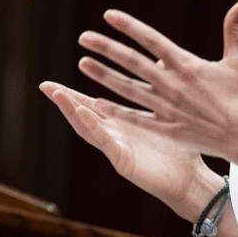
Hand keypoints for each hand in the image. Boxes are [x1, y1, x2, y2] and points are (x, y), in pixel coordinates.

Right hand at [38, 81, 214, 218]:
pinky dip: (93, 126)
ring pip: (88, 128)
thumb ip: (160, 87)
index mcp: (121, 123)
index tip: (52, 81)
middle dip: (63, 101)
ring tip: (58, 94)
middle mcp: (114, 135)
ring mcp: (116, 149)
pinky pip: (105, 141)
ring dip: (72, 111)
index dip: (71, 94)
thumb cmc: (181, 148)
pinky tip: (82, 112)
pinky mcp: (123, 161)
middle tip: (44, 86)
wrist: (193, 179)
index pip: (90, 105)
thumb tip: (163, 57)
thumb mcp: (168, 111)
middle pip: (82, 115)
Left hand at [76, 0, 237, 174]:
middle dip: (106, 49)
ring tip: (83, 64)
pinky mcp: (168, 130)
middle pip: (132, 63)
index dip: (129, 26)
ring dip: (104, 76)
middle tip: (83, 38)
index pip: (151, 40)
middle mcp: (173, 86)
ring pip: (128, 89)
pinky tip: (97, 103)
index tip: (108, 15)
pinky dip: (116, 111)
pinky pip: (136, 118)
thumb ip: (234, 28)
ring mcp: (168, 109)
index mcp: (188, 66)